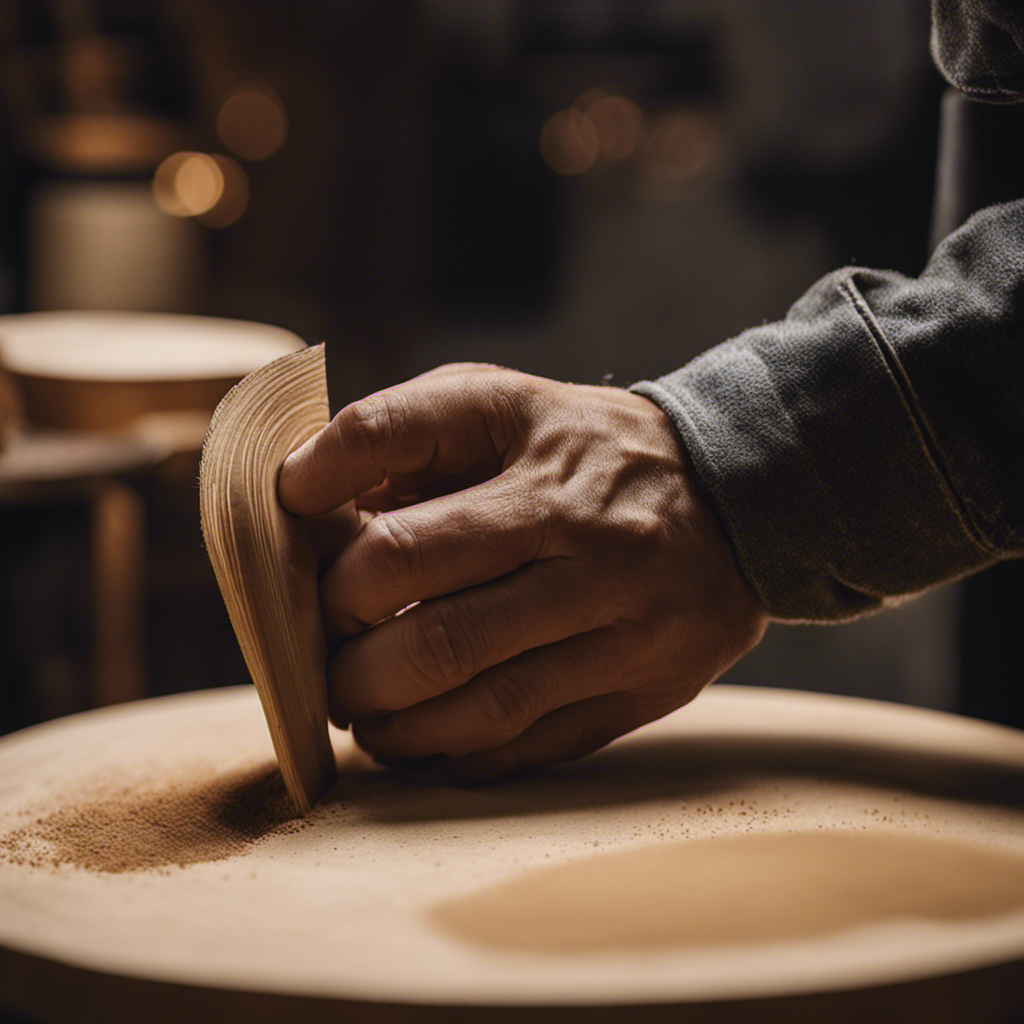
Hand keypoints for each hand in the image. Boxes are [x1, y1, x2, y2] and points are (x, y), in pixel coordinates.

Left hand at [278, 364, 766, 779]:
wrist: (735, 499)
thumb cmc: (585, 447)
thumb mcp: (504, 402)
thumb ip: (404, 432)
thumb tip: (301, 493)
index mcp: (542, 464)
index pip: (403, 488)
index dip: (322, 513)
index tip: (291, 516)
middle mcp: (586, 547)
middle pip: (432, 623)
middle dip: (345, 643)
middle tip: (321, 644)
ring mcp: (620, 629)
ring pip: (475, 700)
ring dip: (385, 716)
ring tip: (355, 703)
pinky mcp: (637, 689)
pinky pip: (522, 745)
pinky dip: (442, 755)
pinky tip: (406, 740)